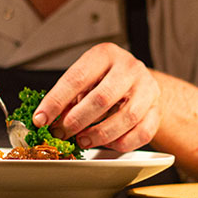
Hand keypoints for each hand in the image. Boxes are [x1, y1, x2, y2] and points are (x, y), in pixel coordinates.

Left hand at [33, 43, 160, 151]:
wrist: (137, 81)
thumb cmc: (104, 80)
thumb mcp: (85, 78)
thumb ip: (67, 97)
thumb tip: (45, 120)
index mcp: (104, 54)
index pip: (76, 78)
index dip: (55, 101)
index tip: (40, 119)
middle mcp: (129, 68)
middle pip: (102, 98)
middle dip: (77, 120)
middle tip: (62, 133)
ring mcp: (147, 88)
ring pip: (126, 117)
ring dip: (99, 135)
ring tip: (82, 140)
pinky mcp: (157, 110)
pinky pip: (142, 133)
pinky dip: (121, 143)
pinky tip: (107, 143)